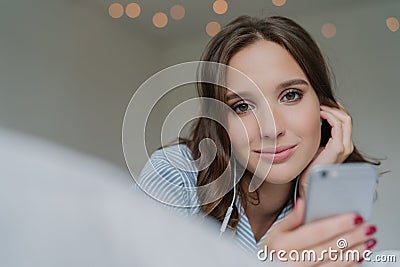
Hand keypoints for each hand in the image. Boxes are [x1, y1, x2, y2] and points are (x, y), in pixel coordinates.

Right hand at [260, 198, 376, 265]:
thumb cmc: (273, 251)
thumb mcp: (276, 231)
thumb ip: (292, 217)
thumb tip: (304, 202)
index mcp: (283, 244)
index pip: (316, 231)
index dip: (338, 224)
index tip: (354, 216)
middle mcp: (292, 261)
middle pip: (329, 247)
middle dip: (352, 237)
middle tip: (368, 227)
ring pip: (335, 262)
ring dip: (355, 251)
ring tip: (367, 240)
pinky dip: (349, 264)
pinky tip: (358, 256)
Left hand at [299, 103, 353, 196]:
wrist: (308, 180)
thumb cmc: (309, 164)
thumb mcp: (315, 144)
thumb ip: (318, 133)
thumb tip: (311, 118)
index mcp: (342, 143)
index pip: (344, 120)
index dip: (334, 109)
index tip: (321, 103)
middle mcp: (346, 144)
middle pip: (346, 117)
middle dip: (334, 106)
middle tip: (321, 101)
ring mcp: (344, 146)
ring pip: (345, 119)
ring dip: (331, 109)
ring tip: (320, 106)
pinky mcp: (338, 148)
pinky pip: (338, 126)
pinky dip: (329, 116)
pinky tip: (320, 113)